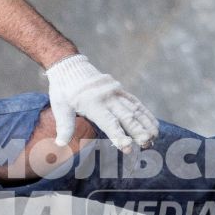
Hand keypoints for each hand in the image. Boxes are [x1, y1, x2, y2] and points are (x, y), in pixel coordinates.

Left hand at [44, 54, 159, 151]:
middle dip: (138, 131)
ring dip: (146, 124)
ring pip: (135, 110)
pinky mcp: (120, 90)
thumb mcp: (60, 106)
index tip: (128, 148)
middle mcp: (107, 98)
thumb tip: (60, 144)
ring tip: (155, 137)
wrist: (69, 66)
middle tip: (148, 144)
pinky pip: (136, 102)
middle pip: (126, 117)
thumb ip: (64, 125)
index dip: (119, 136)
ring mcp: (116, 93)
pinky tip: (154, 124)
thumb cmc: (63, 89)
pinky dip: (146, 113)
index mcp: (93, 103)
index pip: (109, 123)